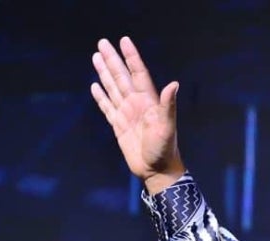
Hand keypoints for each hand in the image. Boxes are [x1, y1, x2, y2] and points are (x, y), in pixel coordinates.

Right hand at [90, 37, 183, 192]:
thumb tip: (174, 84)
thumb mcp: (167, 127)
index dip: (131, 57)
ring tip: (96, 56)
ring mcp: (127, 114)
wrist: (157, 171)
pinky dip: (101, 96)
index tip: (124, 40)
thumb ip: (168, 106)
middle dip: (112, 60)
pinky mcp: (119, 125)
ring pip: (113, 88)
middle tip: (102, 42)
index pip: (138, 74)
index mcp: (149, 102)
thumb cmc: (165, 149)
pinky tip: (95, 85)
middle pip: (122, 77)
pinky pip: (107, 107)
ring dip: (105, 73)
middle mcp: (137, 104)